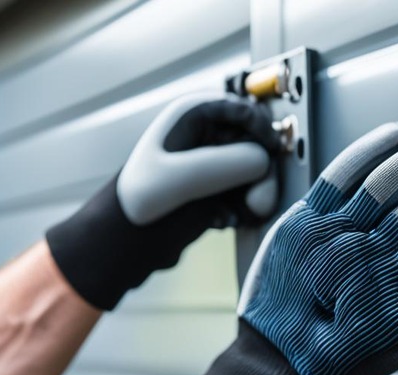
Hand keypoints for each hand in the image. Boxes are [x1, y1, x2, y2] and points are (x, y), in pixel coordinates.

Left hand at [46, 94, 280, 309]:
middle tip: (256, 202)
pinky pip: (246, 194)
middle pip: (255, 145)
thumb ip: (229, 164)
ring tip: (238, 216)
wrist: (125, 241)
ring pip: (255, 173)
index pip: (243, 110)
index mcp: (191, 116)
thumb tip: (263, 161)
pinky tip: (224, 221)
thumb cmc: (140, 202)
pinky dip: (243, 209)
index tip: (272, 154)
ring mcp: (212, 165)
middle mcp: (205, 137)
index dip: (262, 131)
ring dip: (253, 196)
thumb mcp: (184, 178)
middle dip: (259, 175)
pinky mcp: (216, 191)